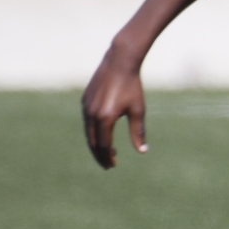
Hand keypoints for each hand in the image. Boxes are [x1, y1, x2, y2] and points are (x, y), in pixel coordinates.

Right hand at [81, 53, 146, 169]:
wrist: (119, 63)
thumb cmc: (132, 86)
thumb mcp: (138, 110)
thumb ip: (138, 132)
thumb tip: (143, 151)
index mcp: (105, 119)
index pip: (103, 145)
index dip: (108, 157)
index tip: (113, 165)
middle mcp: (91, 115)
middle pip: (92, 142)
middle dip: (100, 155)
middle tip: (108, 164)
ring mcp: (85, 107)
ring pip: (88, 132)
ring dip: (95, 144)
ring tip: (106, 151)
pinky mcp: (84, 101)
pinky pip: (86, 121)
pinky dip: (92, 132)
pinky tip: (102, 133)